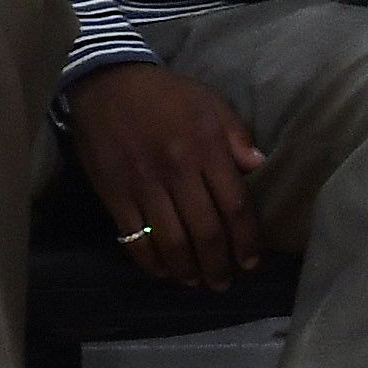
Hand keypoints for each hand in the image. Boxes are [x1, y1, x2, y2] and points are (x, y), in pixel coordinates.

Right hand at [71, 62, 265, 288]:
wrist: (107, 85)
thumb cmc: (167, 95)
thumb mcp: (211, 103)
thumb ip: (237, 136)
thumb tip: (259, 166)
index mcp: (207, 148)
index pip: (234, 205)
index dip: (246, 238)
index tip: (252, 260)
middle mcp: (177, 171)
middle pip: (205, 230)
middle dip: (219, 263)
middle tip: (225, 282)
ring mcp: (143, 186)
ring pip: (171, 241)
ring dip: (187, 269)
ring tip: (198, 282)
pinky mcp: (114, 195)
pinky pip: (135, 238)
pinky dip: (150, 261)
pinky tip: (164, 271)